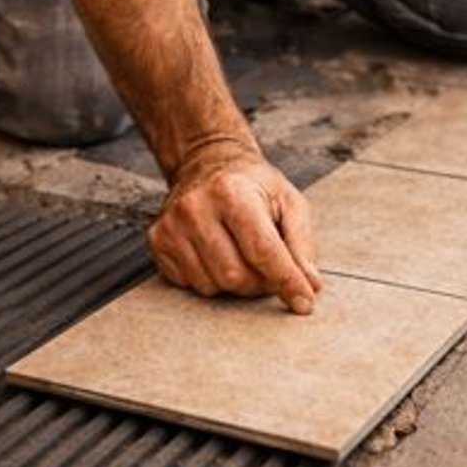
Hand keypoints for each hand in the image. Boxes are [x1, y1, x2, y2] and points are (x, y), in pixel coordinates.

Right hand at [148, 142, 321, 313]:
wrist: (208, 163)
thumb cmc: (254, 187)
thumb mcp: (290, 202)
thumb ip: (302, 244)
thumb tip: (310, 285)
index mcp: (232, 193)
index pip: (263, 250)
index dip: (287, 281)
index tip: (304, 303)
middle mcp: (195, 208)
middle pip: (236, 276)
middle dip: (261, 283)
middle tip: (271, 269)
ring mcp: (171, 225)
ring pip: (212, 286)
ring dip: (237, 284)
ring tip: (244, 257)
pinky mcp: (157, 241)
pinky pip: (190, 284)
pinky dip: (213, 280)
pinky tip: (218, 255)